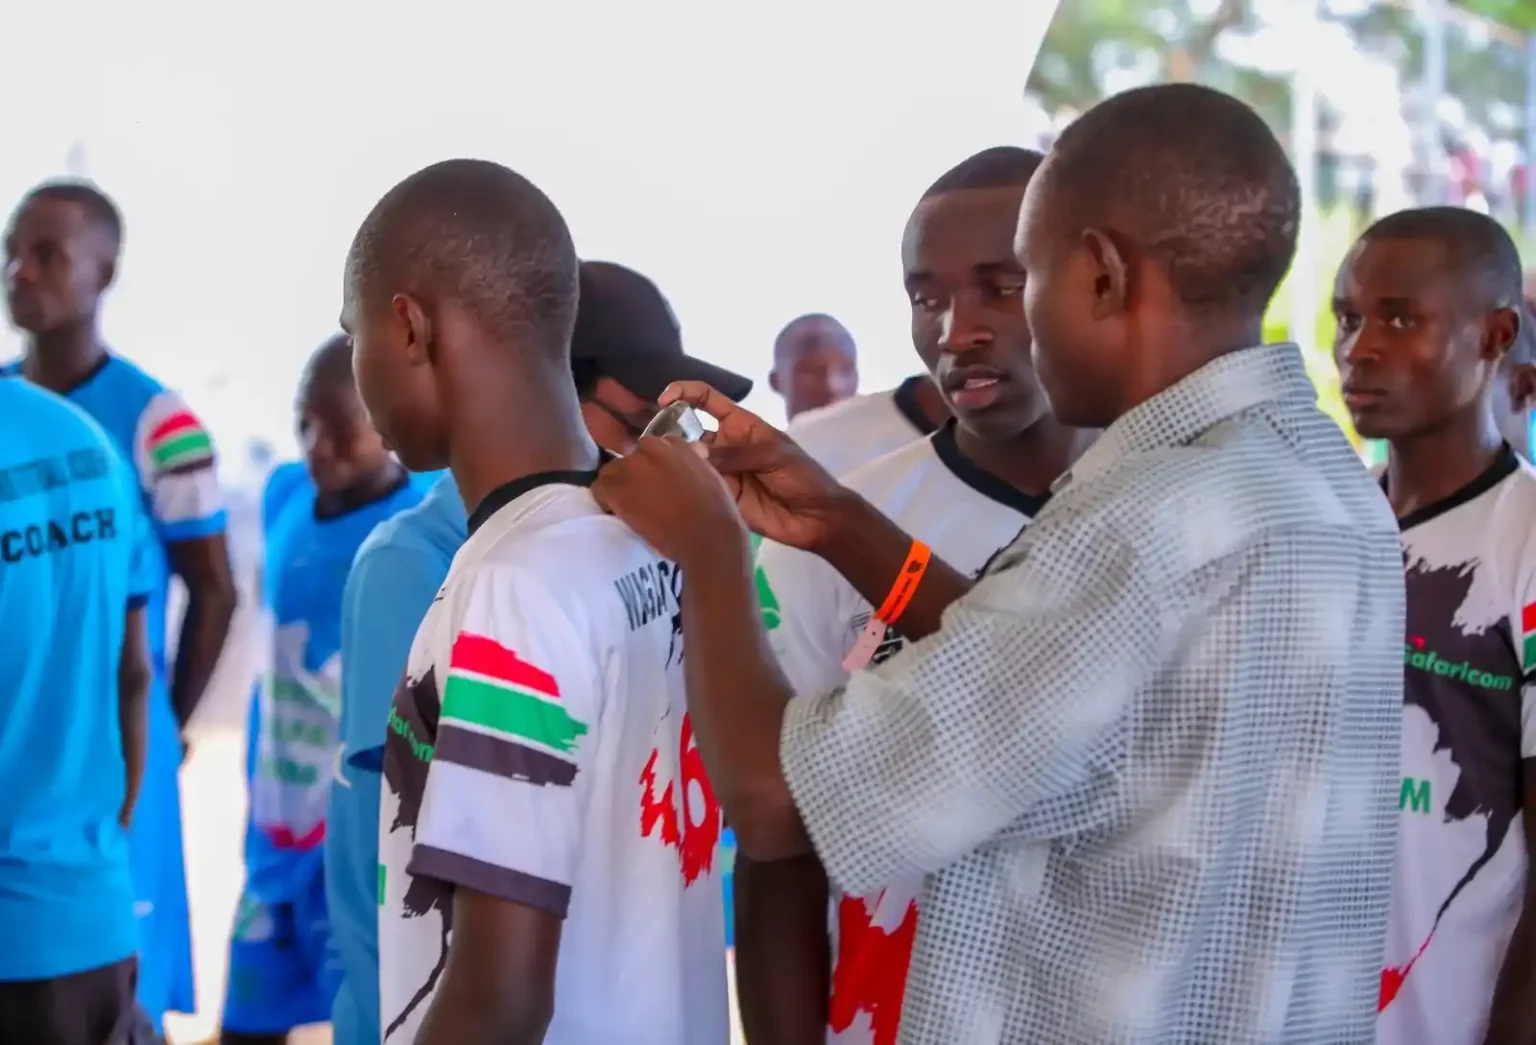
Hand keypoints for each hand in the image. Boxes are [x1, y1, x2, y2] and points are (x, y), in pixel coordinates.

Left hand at [591, 435, 747, 566]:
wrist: (707, 535)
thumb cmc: (717, 511)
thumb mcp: (710, 475)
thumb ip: (695, 460)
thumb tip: (695, 450)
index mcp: (675, 444)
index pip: (654, 448)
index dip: (653, 467)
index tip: (657, 483)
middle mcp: (650, 448)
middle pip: (630, 458)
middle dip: (634, 475)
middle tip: (643, 497)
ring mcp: (631, 467)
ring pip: (611, 472)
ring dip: (617, 487)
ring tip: (628, 507)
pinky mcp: (617, 489)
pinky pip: (599, 490)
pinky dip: (604, 501)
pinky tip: (617, 514)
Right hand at [656, 382, 850, 551]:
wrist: (816, 517)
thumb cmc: (801, 476)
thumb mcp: (773, 455)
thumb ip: (735, 453)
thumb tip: (694, 450)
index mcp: (739, 425)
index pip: (706, 399)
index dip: (684, 393)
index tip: (663, 399)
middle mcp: (724, 445)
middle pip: (688, 431)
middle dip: (667, 430)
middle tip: (644, 439)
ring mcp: (720, 472)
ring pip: (688, 461)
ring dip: (671, 460)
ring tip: (647, 463)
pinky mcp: (718, 497)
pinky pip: (696, 488)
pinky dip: (681, 486)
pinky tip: (664, 487)